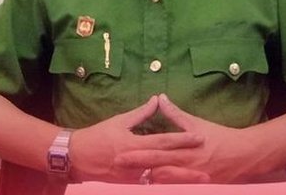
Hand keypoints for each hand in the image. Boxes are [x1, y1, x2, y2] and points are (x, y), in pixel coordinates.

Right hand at [69, 95, 205, 182]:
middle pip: (166, 164)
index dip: (182, 139)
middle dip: (188, 167)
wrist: (77, 157)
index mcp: (134, 143)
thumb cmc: (98, 135)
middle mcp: (135, 161)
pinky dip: (165, 184)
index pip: (163, 141)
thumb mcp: (120, 121)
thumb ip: (141, 113)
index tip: (199, 137)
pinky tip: (179, 185)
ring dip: (180, 180)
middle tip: (208, 169)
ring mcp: (132, 176)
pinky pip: (150, 184)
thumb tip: (157, 99)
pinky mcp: (129, 184)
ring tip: (199, 180)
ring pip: (160, 178)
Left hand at [114, 94, 264, 182]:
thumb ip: (175, 114)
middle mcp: (186, 165)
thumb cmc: (218, 137)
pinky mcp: (198, 187)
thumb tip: (160, 98)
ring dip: (149, 182)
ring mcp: (192, 179)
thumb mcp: (196, 123)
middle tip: (117, 167)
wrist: (243, 155)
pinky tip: (152, 187)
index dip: (137, 154)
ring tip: (130, 179)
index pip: (156, 151)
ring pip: (166, 183)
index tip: (118, 154)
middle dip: (137, 169)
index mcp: (184, 148)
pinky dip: (165, 188)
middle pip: (156, 170)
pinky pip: (178, 189)